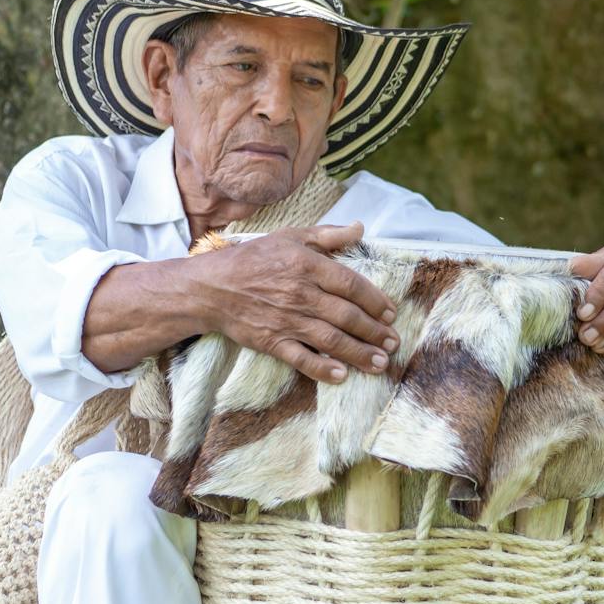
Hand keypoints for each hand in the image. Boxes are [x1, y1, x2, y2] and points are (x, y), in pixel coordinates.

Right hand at [179, 222, 397, 383]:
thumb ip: (327, 234)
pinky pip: (302, 358)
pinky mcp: (271, 342)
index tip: (390, 313)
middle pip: (347, 316)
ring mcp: (286, 320)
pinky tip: (341, 376)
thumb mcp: (289, 236)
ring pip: (331, 340)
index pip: (351, 284)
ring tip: (380, 363)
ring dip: (359, 353)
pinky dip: (322, 369)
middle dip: (374, 332)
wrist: (210, 288)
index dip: (375, 300)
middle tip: (393, 342)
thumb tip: (359, 228)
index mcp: (306, 265)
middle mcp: (300, 294)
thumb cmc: (251, 259)